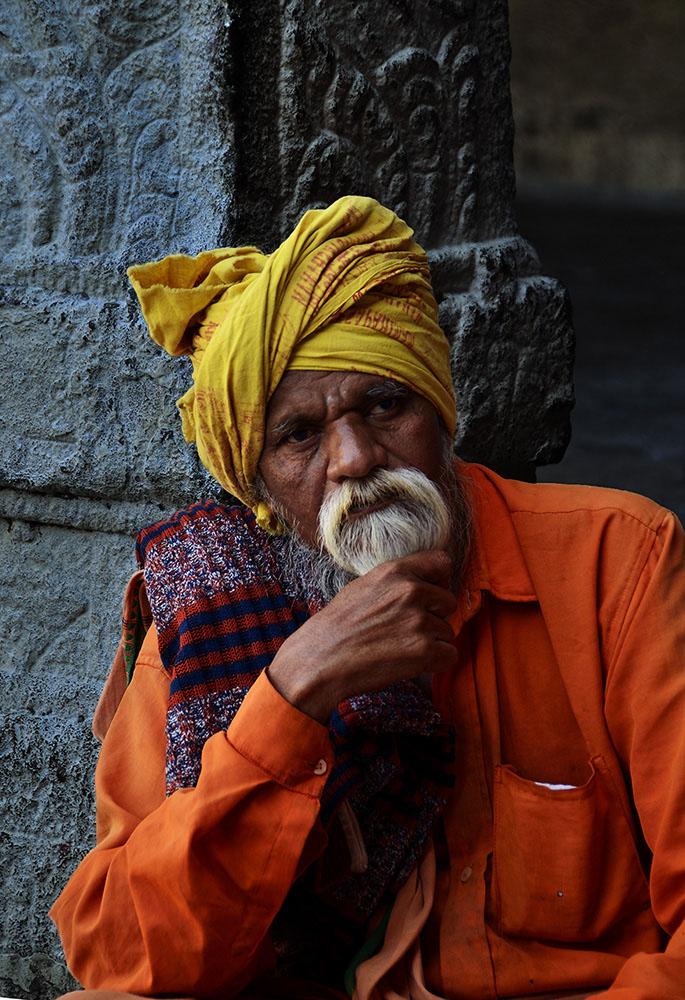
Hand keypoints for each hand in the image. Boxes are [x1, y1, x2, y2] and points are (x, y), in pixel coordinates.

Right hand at [268, 550, 457, 721]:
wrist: (319, 660)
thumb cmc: (336, 628)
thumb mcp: (363, 587)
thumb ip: (396, 582)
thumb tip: (424, 586)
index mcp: (395, 571)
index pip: (442, 562)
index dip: (439, 581)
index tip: (428, 596)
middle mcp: (410, 591)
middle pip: (449, 601)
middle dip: (434, 617)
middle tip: (406, 630)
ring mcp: (418, 621)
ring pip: (448, 632)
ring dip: (431, 643)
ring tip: (399, 648)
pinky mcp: (423, 651)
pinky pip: (450, 655)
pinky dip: (435, 663)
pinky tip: (411, 664)